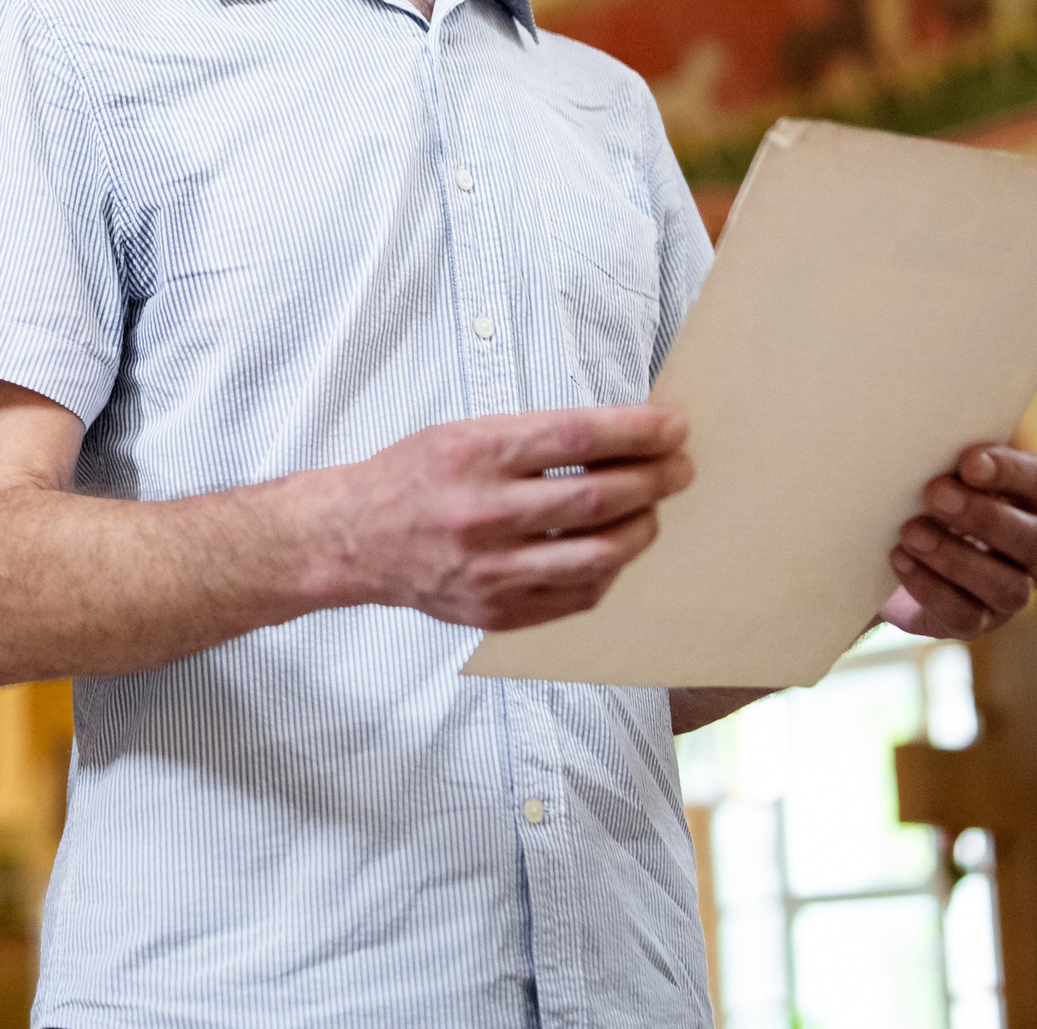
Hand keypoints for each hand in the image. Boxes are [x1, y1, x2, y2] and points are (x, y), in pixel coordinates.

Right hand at [310, 406, 693, 630]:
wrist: (357, 538)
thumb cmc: (412, 478)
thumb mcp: (462, 434)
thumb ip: (532, 438)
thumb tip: (616, 437)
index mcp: (474, 455)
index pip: (576, 437)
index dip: (636, 431)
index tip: (672, 427)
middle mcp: (484, 513)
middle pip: (597, 497)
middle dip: (654, 478)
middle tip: (679, 468)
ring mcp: (493, 569)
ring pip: (598, 553)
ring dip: (642, 527)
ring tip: (653, 509)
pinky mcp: (499, 609)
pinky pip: (578, 594)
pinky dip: (608, 568)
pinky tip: (613, 547)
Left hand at [881, 444, 1036, 640]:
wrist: (901, 551)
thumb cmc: (934, 496)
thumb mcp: (948, 468)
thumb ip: (952, 453)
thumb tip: (925, 426)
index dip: (1010, 472)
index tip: (968, 461)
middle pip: (1033, 540)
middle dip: (983, 517)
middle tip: (934, 493)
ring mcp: (1014, 592)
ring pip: (1007, 586)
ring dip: (955, 556)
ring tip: (910, 531)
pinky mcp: (979, 622)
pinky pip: (965, 615)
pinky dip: (930, 586)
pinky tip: (899, 560)